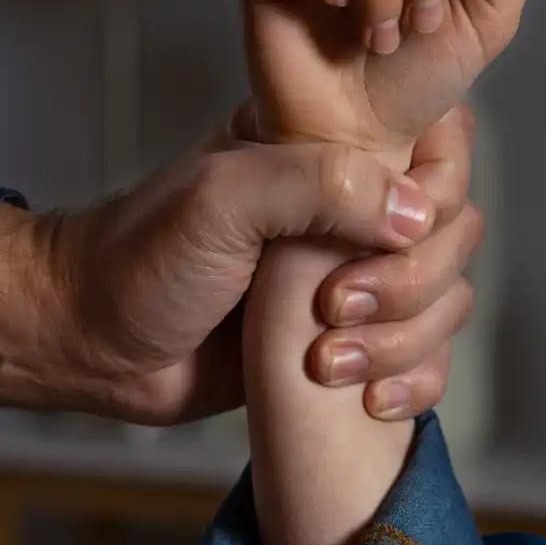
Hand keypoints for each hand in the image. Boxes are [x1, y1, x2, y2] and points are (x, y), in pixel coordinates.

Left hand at [0, 120, 475, 425]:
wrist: (91, 345)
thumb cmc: (139, 260)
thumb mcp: (221, 198)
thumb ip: (318, 185)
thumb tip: (416, 214)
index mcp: (326, 147)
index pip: (436, 144)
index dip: (433, 191)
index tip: (388, 232)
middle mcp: (350, 207)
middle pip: (454, 231)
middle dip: (411, 282)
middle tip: (335, 307)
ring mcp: (352, 277)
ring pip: (446, 300)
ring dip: (405, 340)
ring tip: (327, 363)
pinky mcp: (347, 344)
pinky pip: (424, 360)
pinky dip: (415, 383)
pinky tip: (370, 400)